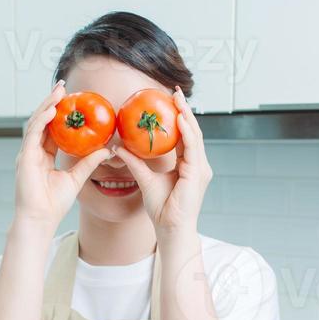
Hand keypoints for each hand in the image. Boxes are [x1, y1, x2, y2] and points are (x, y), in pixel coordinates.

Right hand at [13, 81, 113, 229]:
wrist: (40, 219)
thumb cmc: (54, 203)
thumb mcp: (77, 178)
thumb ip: (89, 162)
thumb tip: (106, 150)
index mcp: (44, 155)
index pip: (51, 129)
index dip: (59, 113)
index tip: (70, 99)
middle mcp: (33, 151)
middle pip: (42, 121)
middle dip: (51, 102)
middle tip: (63, 87)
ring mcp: (27, 154)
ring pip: (36, 123)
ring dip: (47, 105)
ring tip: (58, 92)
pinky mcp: (25, 157)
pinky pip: (33, 134)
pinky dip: (41, 120)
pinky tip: (51, 109)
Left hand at [113, 85, 212, 236]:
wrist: (171, 229)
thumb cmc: (162, 209)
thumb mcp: (145, 180)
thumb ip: (135, 163)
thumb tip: (118, 148)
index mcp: (189, 164)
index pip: (184, 135)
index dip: (179, 116)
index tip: (169, 99)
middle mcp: (197, 164)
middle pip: (192, 131)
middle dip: (184, 109)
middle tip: (175, 91)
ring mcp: (200, 168)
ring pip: (195, 135)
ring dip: (186, 115)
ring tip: (178, 98)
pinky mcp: (197, 173)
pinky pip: (192, 147)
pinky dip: (186, 132)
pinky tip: (179, 119)